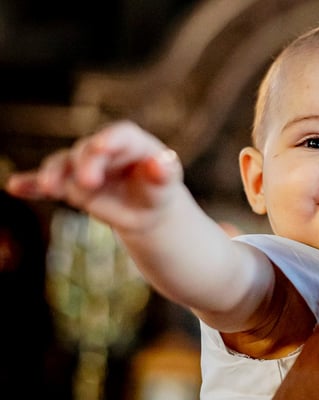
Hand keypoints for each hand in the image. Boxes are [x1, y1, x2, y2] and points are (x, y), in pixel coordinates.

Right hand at [5, 121, 183, 232]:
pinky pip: (46, 184)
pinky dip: (31, 185)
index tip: (102, 148)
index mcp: (130, 142)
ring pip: (62, 164)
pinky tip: (15, 187)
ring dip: (52, 174)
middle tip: (89, 184)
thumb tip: (163, 161)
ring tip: (48, 187)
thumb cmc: (157, 190)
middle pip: (87, 151)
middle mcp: (101, 149)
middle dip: (85, 166)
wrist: (144, 208)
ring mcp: (81, 166)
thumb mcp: (166, 184)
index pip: (120, 135)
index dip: (110, 139)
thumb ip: (165, 172)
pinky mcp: (68, 185)